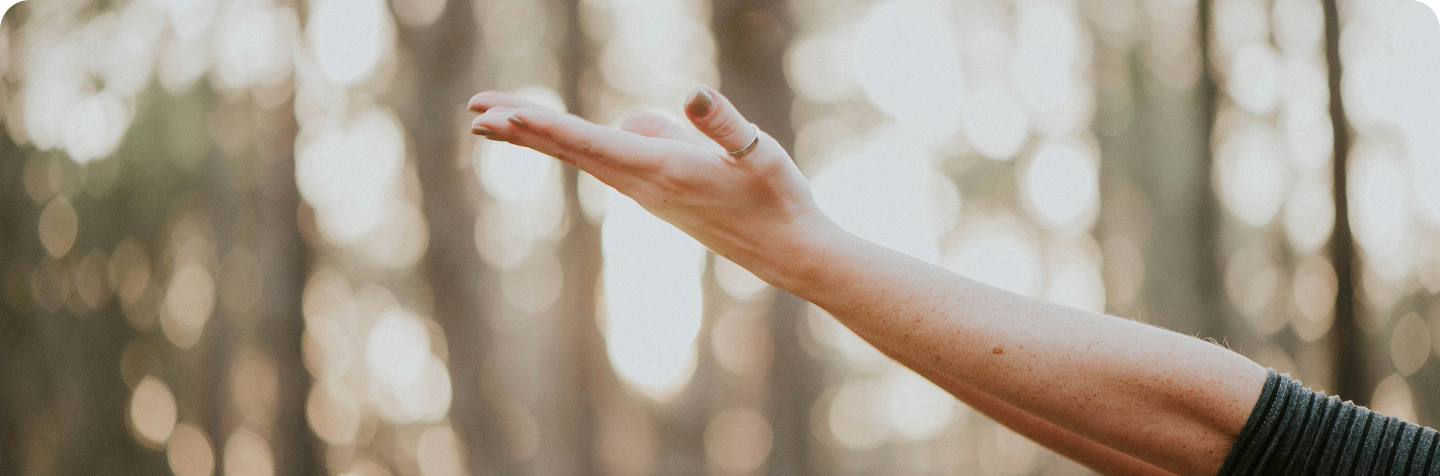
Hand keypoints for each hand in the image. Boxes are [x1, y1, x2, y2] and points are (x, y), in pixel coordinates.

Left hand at [466, 86, 835, 283]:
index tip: (502, 117)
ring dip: (539, 135)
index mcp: (662, 169)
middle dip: (522, 129)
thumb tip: (691, 95)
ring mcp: (646, 190)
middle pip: (571, 149)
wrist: (788, 251)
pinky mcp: (656, 192)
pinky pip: (603, 160)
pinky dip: (570, 144)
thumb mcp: (759, 153)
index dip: (544, 127)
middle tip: (474, 113)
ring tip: (498, 119)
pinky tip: (565, 135)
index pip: (591, 143)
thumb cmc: (777, 199)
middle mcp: (644, 183)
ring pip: (582, 154)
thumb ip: (724, 124)